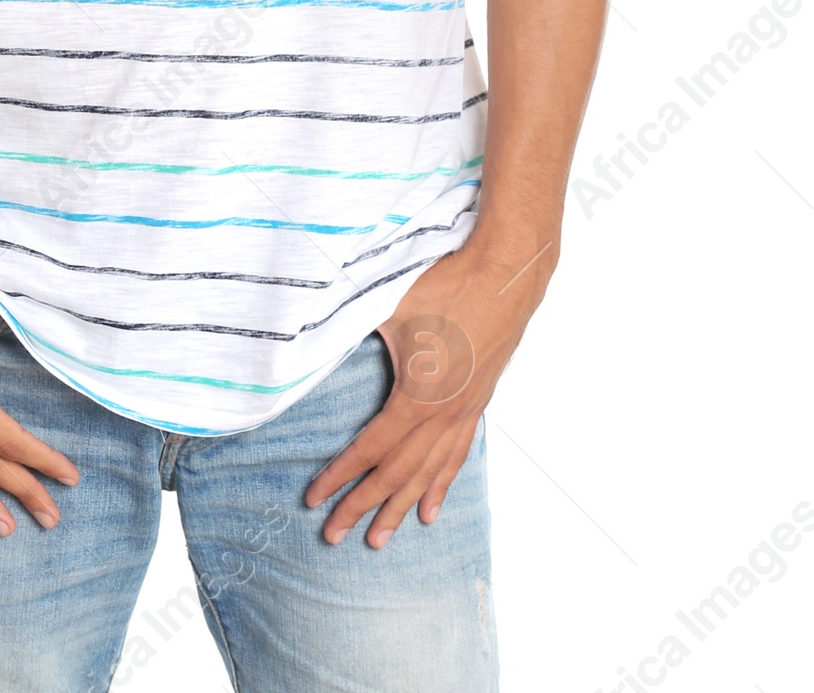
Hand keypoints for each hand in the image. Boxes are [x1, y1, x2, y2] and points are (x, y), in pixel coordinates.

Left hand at [305, 235, 554, 546]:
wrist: (504, 275)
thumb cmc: (446, 284)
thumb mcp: (389, 305)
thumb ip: (351, 324)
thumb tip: (308, 333)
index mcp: (417, 397)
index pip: (370, 449)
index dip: (340, 476)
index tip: (314, 499)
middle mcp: (442, 415)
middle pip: (396, 473)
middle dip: (362, 506)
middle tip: (333, 536)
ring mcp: (464, 413)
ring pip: (427, 474)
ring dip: (399, 507)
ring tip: (378, 540)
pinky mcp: (477, 404)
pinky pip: (456, 457)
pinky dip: (440, 487)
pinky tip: (429, 511)